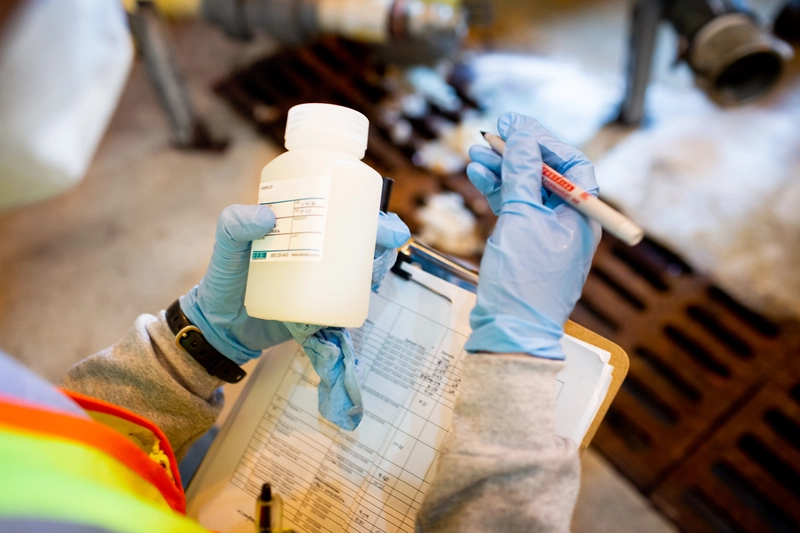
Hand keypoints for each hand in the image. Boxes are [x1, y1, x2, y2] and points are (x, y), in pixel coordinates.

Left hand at [179, 205, 409, 365]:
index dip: (365, 208)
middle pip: (359, 238)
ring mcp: (322, 279)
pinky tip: (370, 288)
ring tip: (376, 264)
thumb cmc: (224, 279)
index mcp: (300, 226)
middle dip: (383, 237)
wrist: (220, 326)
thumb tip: (267, 217)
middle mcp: (317, 251)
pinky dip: (366, 292)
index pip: (338, 210)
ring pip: (362, 267)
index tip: (378, 213)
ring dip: (379, 263)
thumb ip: (234, 225)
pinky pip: (351, 298)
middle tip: (385, 241)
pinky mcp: (322, 306)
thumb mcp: (226, 244)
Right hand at [464, 112, 600, 358]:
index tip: (515, 125)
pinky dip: (496, 192)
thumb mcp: (522, 218)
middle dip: (517, 153)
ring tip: (475, 154)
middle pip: (545, 174)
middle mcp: (568, 222)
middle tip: (491, 134)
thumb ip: (522, 174)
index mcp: (582, 216)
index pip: (571, 164)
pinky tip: (477, 176)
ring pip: (524, 190)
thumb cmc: (525, 280)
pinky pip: (513, 209)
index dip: (544, 140)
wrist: (511, 330)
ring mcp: (545, 234)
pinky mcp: (525, 245)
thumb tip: (523, 136)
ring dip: (501, 170)